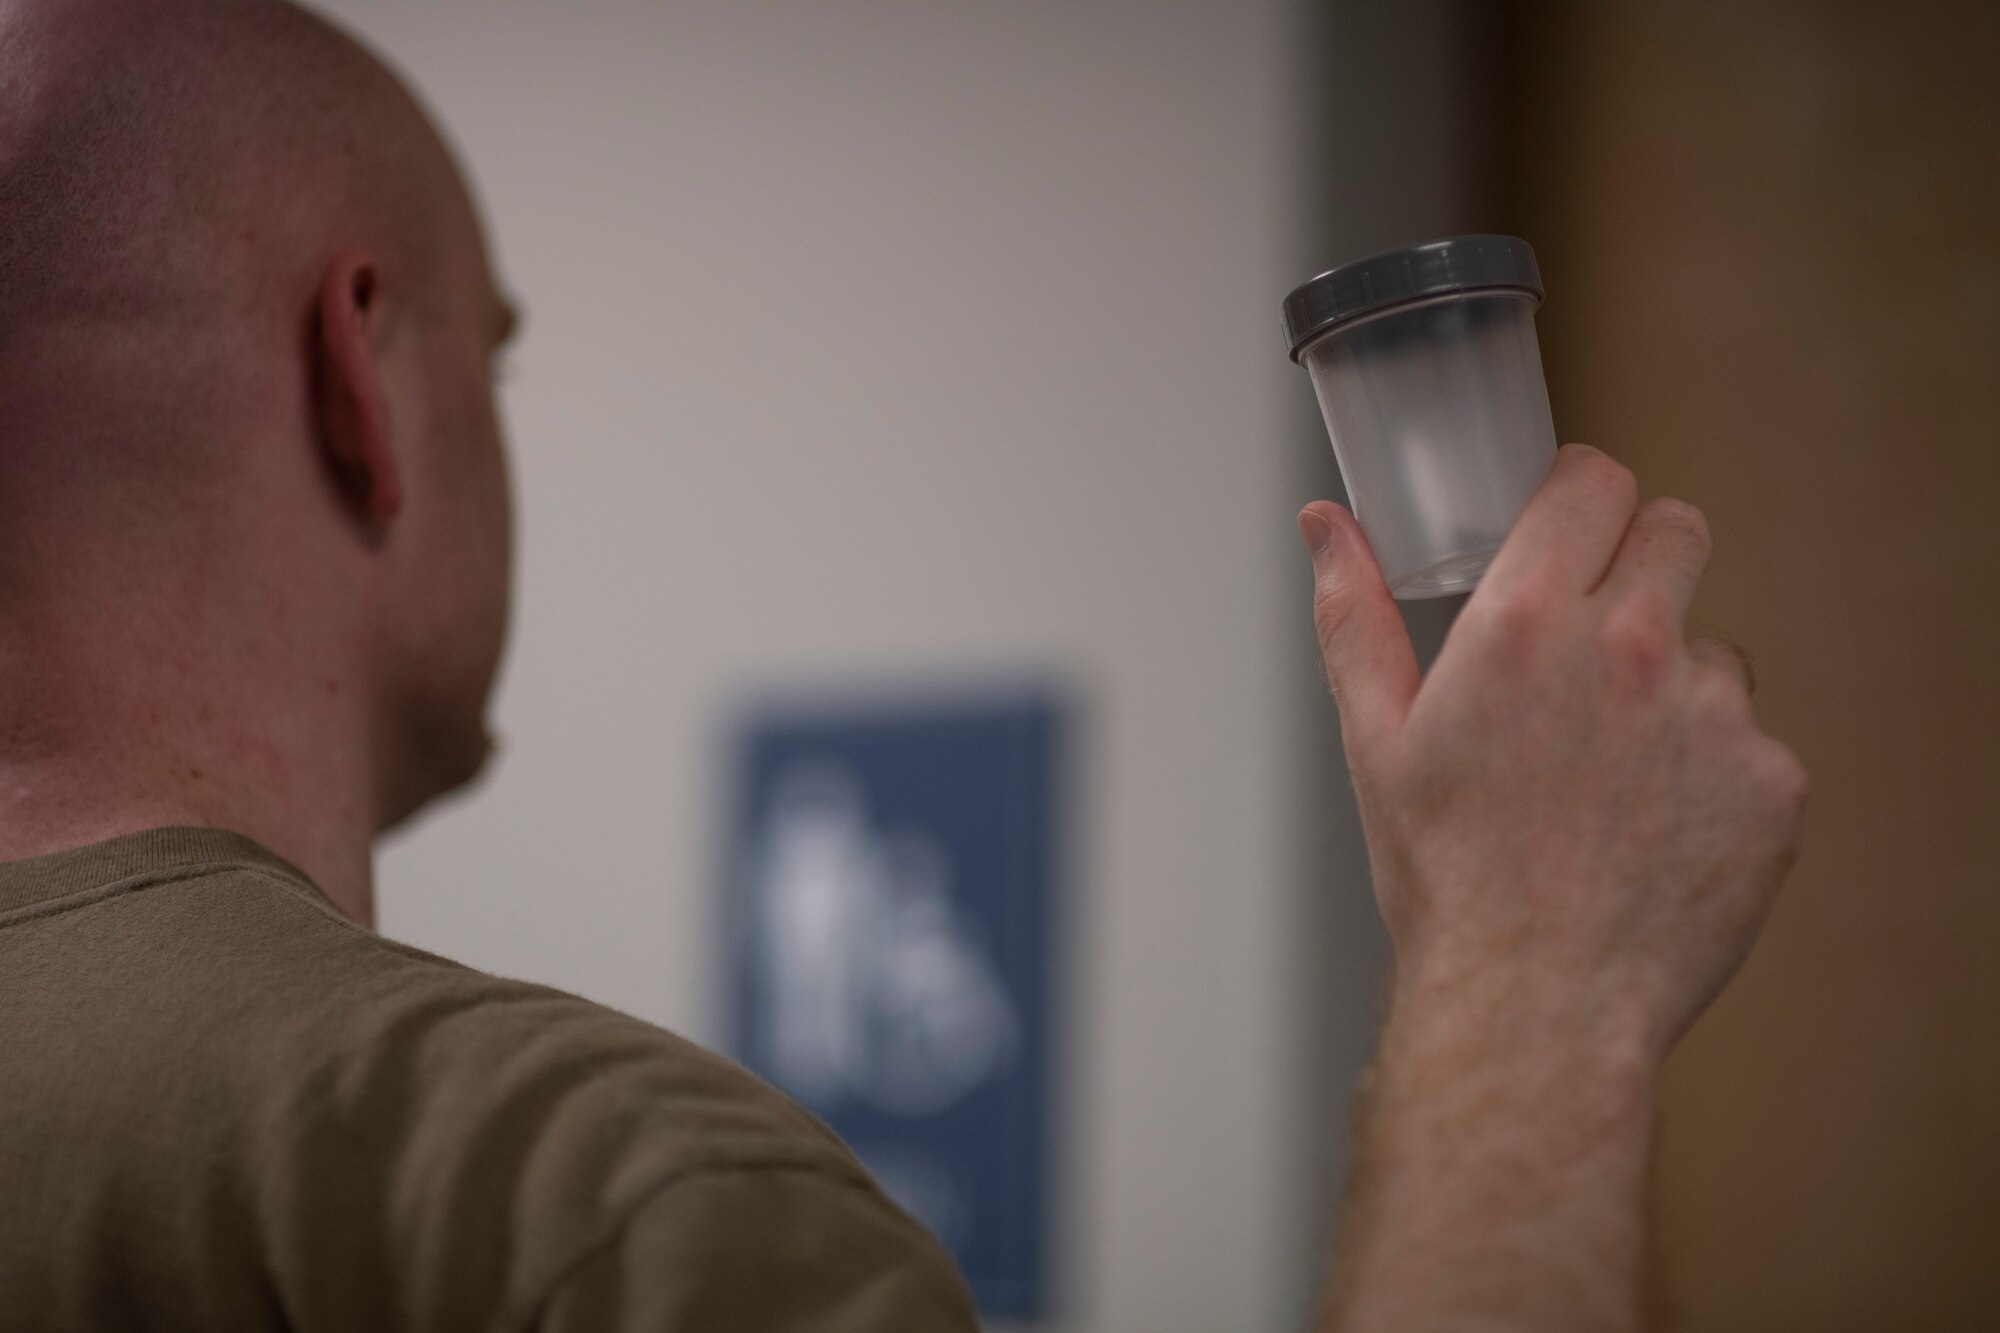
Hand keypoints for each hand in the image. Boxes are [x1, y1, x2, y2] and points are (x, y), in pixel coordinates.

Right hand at [1300, 444, 1807, 1060]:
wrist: (1534, 1007)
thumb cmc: (1447, 881)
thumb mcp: (1374, 739)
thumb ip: (1353, 613)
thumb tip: (1324, 525)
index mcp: (1524, 625)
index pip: (1593, 482)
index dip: (1580, 497)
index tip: (1569, 529)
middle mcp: (1629, 649)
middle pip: (1676, 530)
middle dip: (1639, 561)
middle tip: (1595, 638)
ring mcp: (1714, 715)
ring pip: (1713, 649)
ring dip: (1673, 684)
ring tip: (1612, 775)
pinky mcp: (1770, 783)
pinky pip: (1751, 741)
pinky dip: (1712, 773)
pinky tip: (1655, 830)